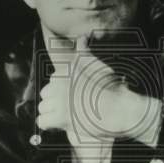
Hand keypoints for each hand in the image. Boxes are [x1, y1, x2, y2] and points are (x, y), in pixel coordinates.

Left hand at [36, 37, 161, 145]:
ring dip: (52, 113)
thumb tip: (82, 38)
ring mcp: (60, 100)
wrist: (120, 109)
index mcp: (66, 71)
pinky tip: (60, 124)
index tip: (73, 95)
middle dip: (54, 101)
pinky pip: (42, 121)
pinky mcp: (61, 117)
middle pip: (45, 94)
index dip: (62, 90)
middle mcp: (60, 84)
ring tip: (66, 116)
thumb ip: (85, 52)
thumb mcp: (97, 65)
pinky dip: (49, 125)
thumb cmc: (112, 88)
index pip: (53, 80)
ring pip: (43, 108)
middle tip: (70, 107)